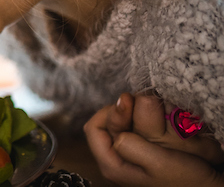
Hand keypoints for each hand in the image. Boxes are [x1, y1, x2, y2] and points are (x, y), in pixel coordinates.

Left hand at [84, 93, 223, 186]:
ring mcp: (132, 154)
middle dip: (128, 110)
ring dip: (141, 112)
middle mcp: (118, 159)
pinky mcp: (146, 150)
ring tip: (161, 113)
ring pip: (126, 122)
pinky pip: (141, 127)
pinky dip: (151, 119)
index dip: (109, 111)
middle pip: (110, 122)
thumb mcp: (158, 162)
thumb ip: (131, 144)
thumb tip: (115, 121)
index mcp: (112, 164)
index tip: (129, 102)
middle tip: (149, 106)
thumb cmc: (187, 181)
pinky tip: (166, 120)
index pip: (93, 128)